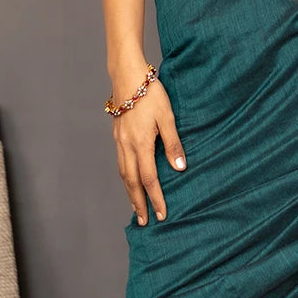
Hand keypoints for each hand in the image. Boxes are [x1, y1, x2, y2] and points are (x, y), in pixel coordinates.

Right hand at [110, 68, 185, 224]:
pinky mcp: (117, 134)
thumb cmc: (150, 93)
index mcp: (141, 144)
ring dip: (129, 192)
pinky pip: (120, 162)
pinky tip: (129, 179)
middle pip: (131, 182)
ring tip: (135, 206)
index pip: (149, 179)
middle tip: (143, 222)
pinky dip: (124, 176)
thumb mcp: (167, 116)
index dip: (155, 198)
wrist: (127, 75)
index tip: (161, 215)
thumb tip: (180, 168)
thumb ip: (173, 143)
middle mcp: (127, 146)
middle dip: (138, 203)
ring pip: (123, 173)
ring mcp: (119, 141)